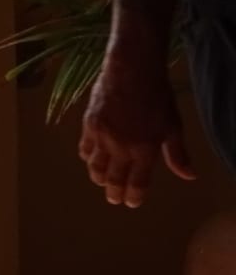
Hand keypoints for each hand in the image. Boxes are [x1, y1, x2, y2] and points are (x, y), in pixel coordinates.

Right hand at [80, 43, 195, 206]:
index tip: (131, 202)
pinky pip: (85, 147)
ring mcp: (102, 136)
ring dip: (98, 176)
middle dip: (113, 192)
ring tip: (100, 180)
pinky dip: (87, 156)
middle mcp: (121, 148)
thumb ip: (177, 154)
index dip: (134, 196)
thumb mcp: (173, 126)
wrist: (131, 72)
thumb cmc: (157, 98)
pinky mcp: (89, 124)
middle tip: (113, 198)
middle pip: (113, 178)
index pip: (137, 183)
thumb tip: (189, 176)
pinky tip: (90, 157)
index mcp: (144, 151)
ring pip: (95, 166)